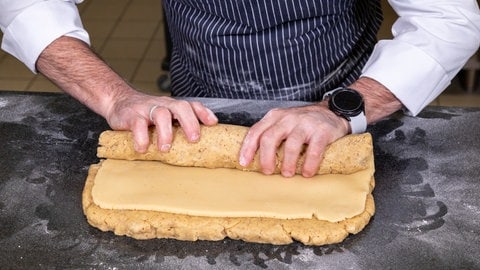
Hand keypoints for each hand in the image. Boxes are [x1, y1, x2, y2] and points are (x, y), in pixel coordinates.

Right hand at [35, 36, 217, 152]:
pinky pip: (138, 124)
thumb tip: (197, 149)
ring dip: (166, 132)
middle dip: (189, 122)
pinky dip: (142, 137)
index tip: (213, 124)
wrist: (117, 102)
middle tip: (194, 139)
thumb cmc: (145, 115)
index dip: (203, 113)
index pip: (191, 105)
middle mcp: (162, 105)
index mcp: (172, 106)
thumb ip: (176, 128)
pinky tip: (143, 149)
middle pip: (180, 107)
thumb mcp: (163, 118)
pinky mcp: (131, 115)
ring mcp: (147, 108)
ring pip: (161, 114)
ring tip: (165, 148)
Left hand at [239, 102, 348, 177]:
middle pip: (270, 138)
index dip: (248, 148)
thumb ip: (270, 134)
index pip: (256, 131)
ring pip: (291, 144)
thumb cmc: (302, 123)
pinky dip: (309, 164)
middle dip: (266, 158)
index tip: (244, 163)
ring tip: (287, 174)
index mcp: (275, 116)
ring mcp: (305, 123)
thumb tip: (254, 160)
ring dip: (288, 163)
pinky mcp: (321, 131)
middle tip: (267, 172)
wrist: (331, 112)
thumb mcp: (283, 123)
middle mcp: (288, 118)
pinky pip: (314, 150)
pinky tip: (307, 173)